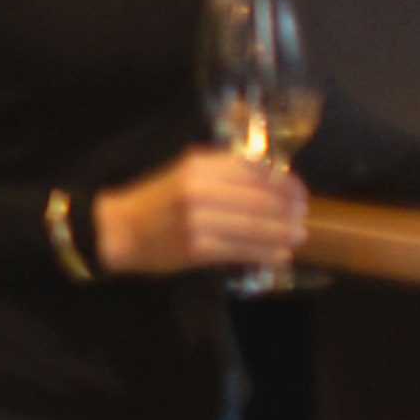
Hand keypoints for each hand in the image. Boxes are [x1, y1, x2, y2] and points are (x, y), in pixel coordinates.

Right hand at [89, 149, 306, 276]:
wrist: (116, 230)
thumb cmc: (154, 201)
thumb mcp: (183, 174)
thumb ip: (221, 173)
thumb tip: (271, 181)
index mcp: (198, 165)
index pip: (254, 170)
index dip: (284, 182)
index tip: (299, 191)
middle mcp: (200, 189)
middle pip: (261, 198)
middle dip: (289, 209)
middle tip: (303, 216)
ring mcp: (199, 220)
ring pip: (256, 226)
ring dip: (283, 232)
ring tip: (298, 235)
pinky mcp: (198, 248)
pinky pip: (242, 250)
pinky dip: (266, 253)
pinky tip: (279, 254)